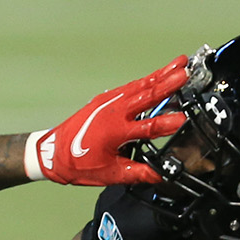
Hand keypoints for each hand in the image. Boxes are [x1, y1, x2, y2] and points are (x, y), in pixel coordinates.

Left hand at [28, 57, 189, 185]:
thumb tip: (159, 175)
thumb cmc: (77, 163)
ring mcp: (109, 102)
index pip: (147, 127)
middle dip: (168, 84)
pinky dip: (147, 79)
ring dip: (161, 75)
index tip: (183, 119)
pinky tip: (159, 74)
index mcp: (115, 132)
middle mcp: (113, 113)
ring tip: (180, 64)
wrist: (52, 153)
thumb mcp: (109, 174)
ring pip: (140, 86)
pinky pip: (131, 87)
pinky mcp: (106, 99)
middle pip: (146, 96)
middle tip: (187, 73)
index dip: (166, 124)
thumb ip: (136, 173)